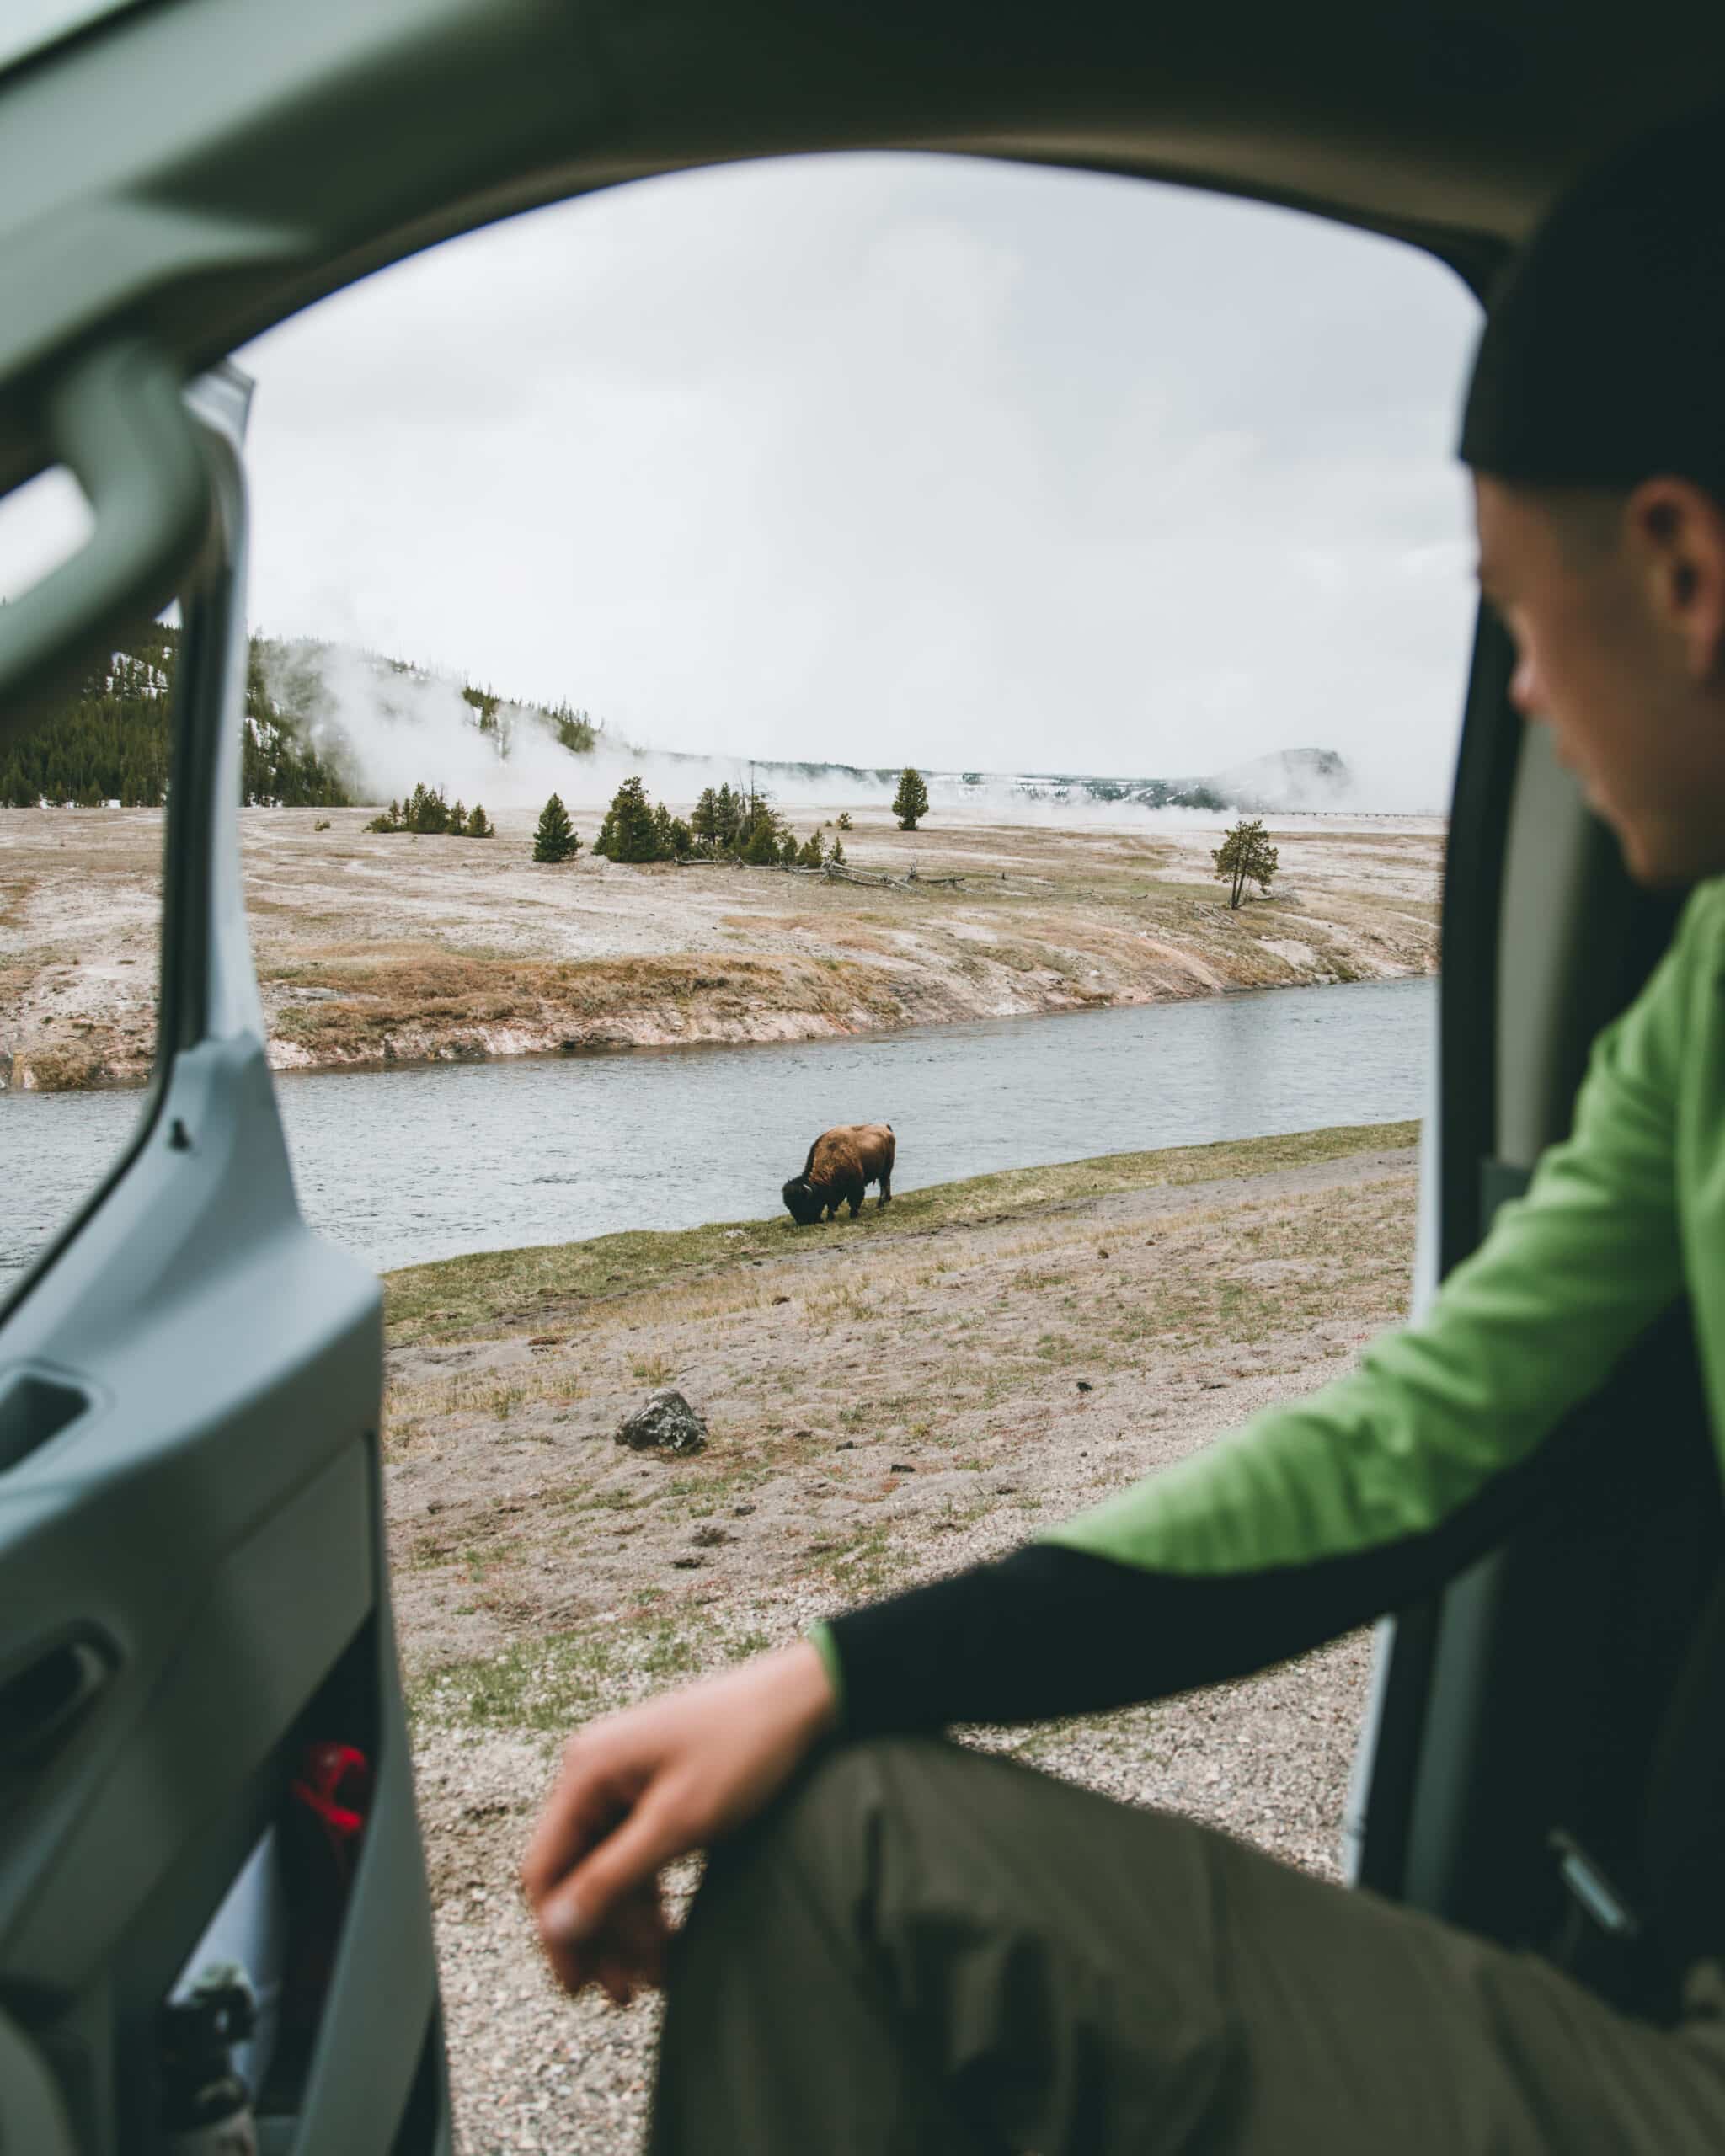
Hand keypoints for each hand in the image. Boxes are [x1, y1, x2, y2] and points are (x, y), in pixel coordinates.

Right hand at [520, 1640, 837, 2003]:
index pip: (544, 1869)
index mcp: (585, 1773)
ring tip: (658, 1972)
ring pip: (607, 1868)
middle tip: (629, 1992)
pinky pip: (634, 1851)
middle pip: (575, 1873)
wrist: (803, 1699)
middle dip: (600, 1936)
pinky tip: (667, 1933)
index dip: (558, 1934)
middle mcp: (593, 1773)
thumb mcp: (677, 1823)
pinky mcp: (653, 1788)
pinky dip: (647, 1893)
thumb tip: (554, 1925)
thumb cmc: (743, 1749)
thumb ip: (612, 1877)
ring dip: (627, 1922)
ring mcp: (623, 1779)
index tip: (582, 1989)